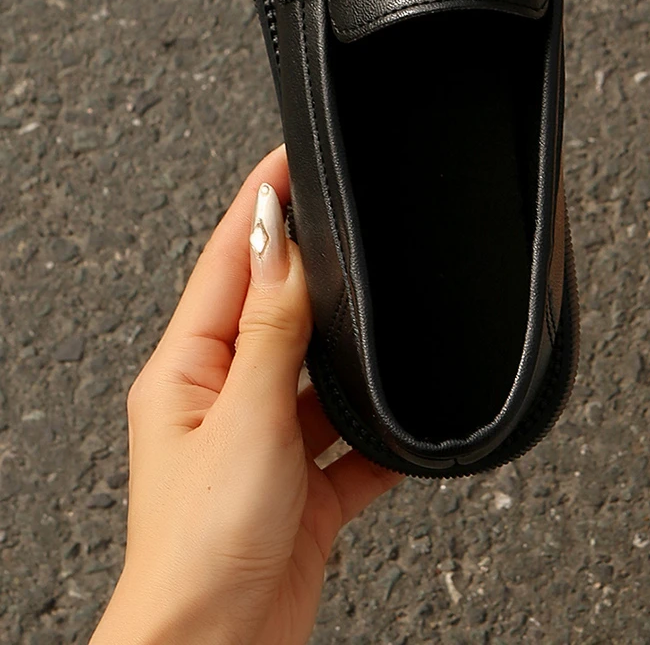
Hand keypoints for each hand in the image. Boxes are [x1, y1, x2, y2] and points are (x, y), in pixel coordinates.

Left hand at [92, 146, 400, 644]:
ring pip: (320, 375)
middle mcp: (223, 401)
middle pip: (277, 311)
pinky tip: (405, 421)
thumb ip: (272, 328)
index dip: (261, 205)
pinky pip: (353, 443)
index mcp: (186, 372)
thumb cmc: (200, 550)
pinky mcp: (303, 489)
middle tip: (350, 219)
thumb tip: (282, 244)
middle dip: (314, 269)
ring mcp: (265, 445)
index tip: (288, 157)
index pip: (228, 263)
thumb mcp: (244, 416)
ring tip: (384, 318)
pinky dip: (381, 433)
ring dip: (350, 356)